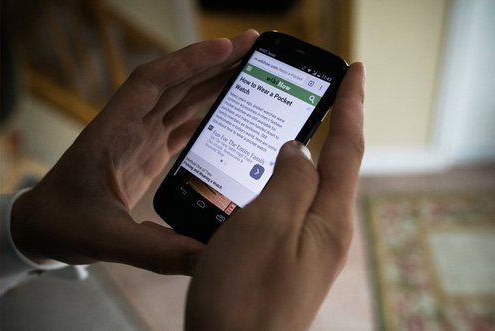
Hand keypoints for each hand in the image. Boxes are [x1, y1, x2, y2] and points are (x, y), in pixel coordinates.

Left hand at [10, 30, 258, 274]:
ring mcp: (137, 140)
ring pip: (180, 102)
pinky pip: (180, 127)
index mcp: (112, 134)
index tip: (226, 47)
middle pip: (175, 84)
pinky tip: (232, 115)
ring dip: (214, 85)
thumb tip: (209, 257)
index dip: (189, 61)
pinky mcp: (145, 156)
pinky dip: (205, 117)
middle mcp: (127, 129)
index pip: (152, 83)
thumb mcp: (107, 240)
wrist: (38, 230)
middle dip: (214, 63)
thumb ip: (155, 250)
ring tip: (252, 71)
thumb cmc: (61, 225)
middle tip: (254, 47)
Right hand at [186, 63, 364, 328]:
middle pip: (330, 170)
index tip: (354, 73)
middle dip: (327, 130)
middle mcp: (322, 237)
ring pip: (300, 192)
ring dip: (290, 160)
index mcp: (327, 222)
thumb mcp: (265, 227)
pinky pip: (279, 215)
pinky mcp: (278, 267)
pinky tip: (244, 189)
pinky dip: (267, 190)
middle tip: (318, 97)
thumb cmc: (243, 299)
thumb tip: (298, 150)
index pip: (347, 149)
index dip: (351, 106)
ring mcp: (301, 254)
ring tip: (274, 135)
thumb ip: (287, 181)